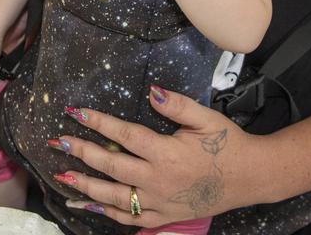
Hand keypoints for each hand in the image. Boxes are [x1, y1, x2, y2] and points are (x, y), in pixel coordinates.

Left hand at [50, 87, 261, 227]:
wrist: (251, 178)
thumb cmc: (228, 144)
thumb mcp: (206, 118)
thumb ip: (177, 105)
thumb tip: (152, 91)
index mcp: (168, 153)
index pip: (125, 135)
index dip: (98, 123)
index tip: (75, 113)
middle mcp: (159, 180)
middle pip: (112, 166)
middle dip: (82, 153)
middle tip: (59, 142)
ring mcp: (160, 202)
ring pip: (115, 197)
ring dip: (86, 186)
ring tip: (62, 177)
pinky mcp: (165, 217)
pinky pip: (131, 218)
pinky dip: (108, 213)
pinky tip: (89, 205)